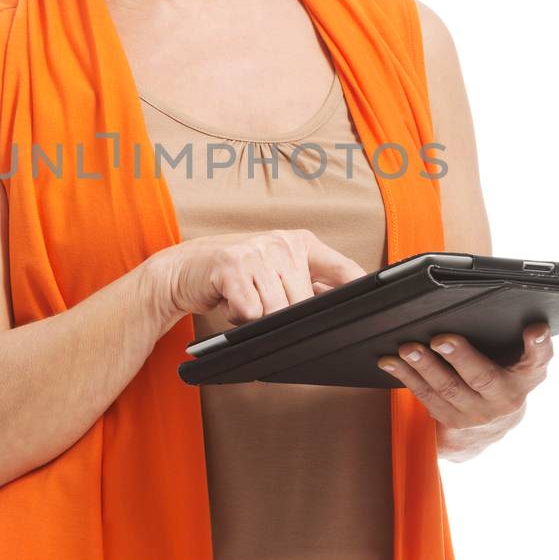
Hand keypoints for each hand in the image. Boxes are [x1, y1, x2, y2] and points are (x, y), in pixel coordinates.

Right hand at [151, 228, 366, 324]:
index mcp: (299, 243)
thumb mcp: (275, 272)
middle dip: (283, 316)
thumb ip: (307, 285)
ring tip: (243, 299)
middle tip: (259, 304)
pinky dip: (238, 316)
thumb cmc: (234, 275)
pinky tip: (229, 300)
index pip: (342, 268)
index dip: (359, 288)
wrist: (184, 270)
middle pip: (304, 303)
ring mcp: (257, 251)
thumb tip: (342, 306)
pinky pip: (250, 312)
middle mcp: (282, 243)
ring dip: (257, 317)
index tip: (374, 305)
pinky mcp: (232, 266)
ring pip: (276, 310)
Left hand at [376, 323, 552, 461]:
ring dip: (424, 368)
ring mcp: (477, 415)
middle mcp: (506, 399)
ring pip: (447, 390)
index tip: (534, 330)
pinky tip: (391, 362)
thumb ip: (523, 342)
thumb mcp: (521, 361)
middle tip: (440, 339)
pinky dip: (407, 377)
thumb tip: (508, 310)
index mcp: (527, 376)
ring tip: (407, 350)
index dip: (538, 345)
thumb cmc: (506, 375)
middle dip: (460, 357)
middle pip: (482, 377)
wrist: (495, 423)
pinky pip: (426, 398)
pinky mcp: (453, 423)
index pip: (539, 358)